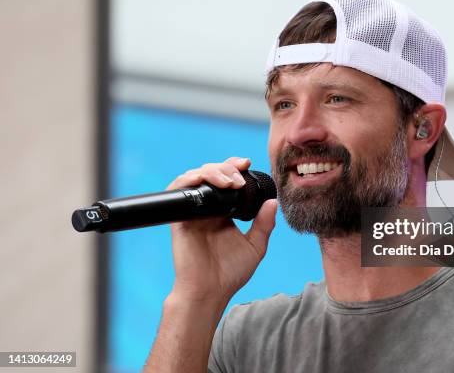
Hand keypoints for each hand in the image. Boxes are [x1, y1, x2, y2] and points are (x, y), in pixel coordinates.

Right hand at [165, 157, 276, 303]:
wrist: (209, 291)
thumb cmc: (230, 273)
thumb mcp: (255, 246)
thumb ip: (264, 224)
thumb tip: (273, 202)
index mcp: (223, 212)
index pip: (227, 180)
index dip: (234, 167)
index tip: (247, 163)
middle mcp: (207, 208)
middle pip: (211, 173)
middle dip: (225, 167)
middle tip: (239, 175)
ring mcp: (192, 211)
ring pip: (195, 177)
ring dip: (211, 171)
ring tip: (229, 180)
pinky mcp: (179, 218)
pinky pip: (178, 190)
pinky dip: (189, 180)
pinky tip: (204, 181)